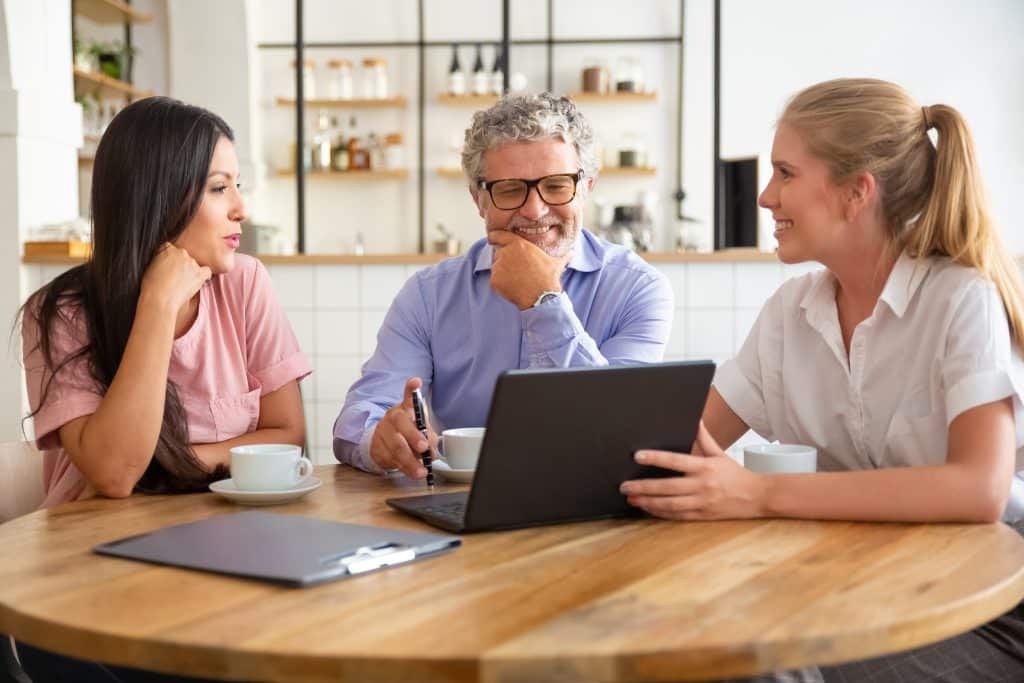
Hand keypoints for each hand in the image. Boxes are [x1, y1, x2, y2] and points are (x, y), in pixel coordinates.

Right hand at [140, 243, 211, 312]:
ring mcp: (191, 262)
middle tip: (175, 278)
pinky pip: (206, 271)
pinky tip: (197, 283)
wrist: (159, 300)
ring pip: (194, 264)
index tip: (169, 268)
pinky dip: (203, 276)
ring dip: (190, 271)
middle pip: (183, 256)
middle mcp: (181, 252)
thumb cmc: (152, 288)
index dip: (170, 260)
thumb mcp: (151, 267)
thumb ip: (160, 261)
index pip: (171, 249)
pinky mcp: (199, 273)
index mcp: (166, 249)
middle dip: (180, 265)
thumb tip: (166, 264)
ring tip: (182, 284)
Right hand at [369, 377, 438, 478]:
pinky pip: (389, 459)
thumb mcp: (420, 430)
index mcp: (405, 410)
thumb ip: (429, 436)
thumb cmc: (406, 434)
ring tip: (421, 471)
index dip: (411, 389)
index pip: (408, 397)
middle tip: (424, 448)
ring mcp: (382, 432)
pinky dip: (403, 468)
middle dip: (414, 437)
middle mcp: (392, 418)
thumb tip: (432, 448)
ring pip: (396, 446)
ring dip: (410, 461)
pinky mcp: (376, 448)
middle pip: (401, 424)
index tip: (415, 381)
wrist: (380, 442)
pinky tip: (412, 472)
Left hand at [487, 230, 565, 309]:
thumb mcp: (557, 262)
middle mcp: (505, 253)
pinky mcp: (494, 280)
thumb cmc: (548, 278)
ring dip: (503, 271)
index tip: (494, 239)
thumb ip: (563, 254)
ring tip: (518, 279)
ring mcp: (498, 267)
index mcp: (518, 244)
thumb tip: (573, 252)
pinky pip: (495, 280)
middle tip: (517, 269)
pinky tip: (514, 286)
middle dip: (504, 259)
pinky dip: (501, 284)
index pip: (497, 235)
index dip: (495, 237)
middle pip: (498, 252)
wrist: (541, 297)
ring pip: (496, 266)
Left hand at [620, 421, 768, 520]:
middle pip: (667, 487)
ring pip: (670, 504)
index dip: (655, 458)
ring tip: (632, 498)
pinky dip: (660, 513)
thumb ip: (704, 438)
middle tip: (624, 486)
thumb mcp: (719, 453)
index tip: (638, 456)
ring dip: (648, 502)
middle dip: (644, 487)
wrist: (757, 496)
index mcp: (704, 467)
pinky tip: (647, 508)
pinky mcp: (702, 515)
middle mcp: (702, 485)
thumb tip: (696, 419)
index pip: (675, 461)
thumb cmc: (735, 474)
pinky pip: (677, 516)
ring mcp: (701, 502)